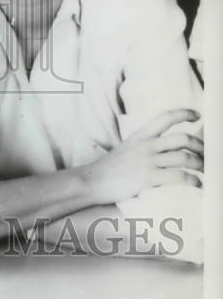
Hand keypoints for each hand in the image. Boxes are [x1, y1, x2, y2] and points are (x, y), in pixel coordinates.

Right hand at [83, 109, 202, 206]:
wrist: (92, 180)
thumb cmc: (109, 169)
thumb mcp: (126, 149)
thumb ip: (143, 147)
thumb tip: (162, 152)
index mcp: (141, 136)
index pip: (165, 117)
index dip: (184, 113)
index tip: (198, 115)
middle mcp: (146, 145)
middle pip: (182, 139)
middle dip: (200, 146)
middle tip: (207, 155)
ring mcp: (148, 160)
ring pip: (184, 157)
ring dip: (200, 165)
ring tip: (205, 172)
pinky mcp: (148, 177)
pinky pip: (178, 176)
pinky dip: (192, 180)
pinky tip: (197, 185)